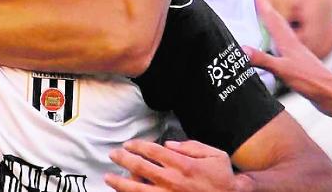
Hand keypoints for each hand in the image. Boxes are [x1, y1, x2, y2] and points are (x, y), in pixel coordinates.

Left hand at [105, 140, 251, 191]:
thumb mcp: (214, 154)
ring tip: (108, 178)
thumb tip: (168, 145)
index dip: (137, 146)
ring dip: (120, 182)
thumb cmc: (222, 177)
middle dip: (123, 160)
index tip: (128, 144)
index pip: (152, 151)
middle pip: (140, 167)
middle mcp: (172, 180)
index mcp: (182, 164)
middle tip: (113, 155)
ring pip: (137, 189)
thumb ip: (191, 146)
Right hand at [242, 0, 331, 114]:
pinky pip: (283, 45)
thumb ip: (263, 60)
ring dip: (272, 22)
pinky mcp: (299, 64)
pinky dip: (276, 40)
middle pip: (277, 21)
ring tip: (265, 17)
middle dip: (266, 7)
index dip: (262, 3)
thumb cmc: (310, 82)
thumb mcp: (283, 71)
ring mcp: (296, 54)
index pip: (271, 18)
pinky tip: (276, 47)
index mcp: (287, 42)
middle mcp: (292, 44)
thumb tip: (241, 49)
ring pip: (281, 32)